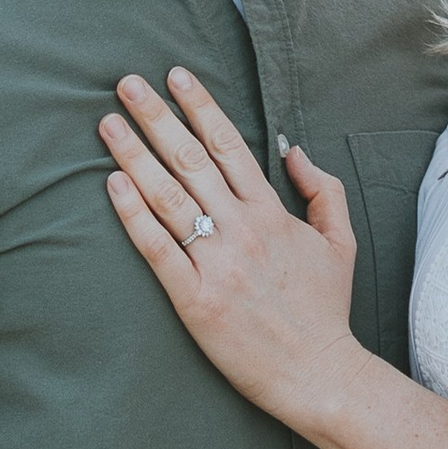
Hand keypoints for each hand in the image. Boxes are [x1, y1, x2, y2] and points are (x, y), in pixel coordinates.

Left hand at [101, 69, 364, 435]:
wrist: (318, 373)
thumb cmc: (325, 310)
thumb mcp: (340, 242)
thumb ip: (323, 191)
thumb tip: (293, 151)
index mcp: (272, 213)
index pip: (228, 145)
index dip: (200, 107)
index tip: (175, 75)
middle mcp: (242, 230)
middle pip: (190, 160)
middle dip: (156, 117)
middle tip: (126, 84)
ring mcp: (216, 263)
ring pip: (167, 196)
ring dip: (134, 155)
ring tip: (108, 124)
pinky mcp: (194, 299)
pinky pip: (156, 248)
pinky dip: (132, 214)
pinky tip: (111, 185)